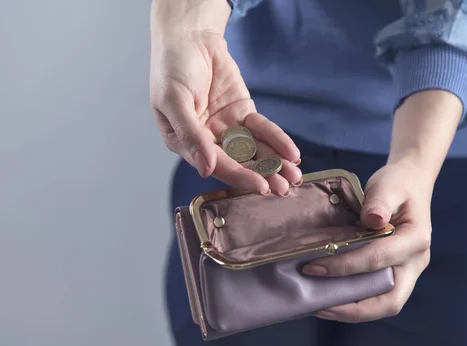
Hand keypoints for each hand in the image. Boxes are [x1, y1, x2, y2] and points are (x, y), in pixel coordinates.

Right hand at [150, 7, 300, 194]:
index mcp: (184, 143)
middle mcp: (206, 141)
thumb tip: (206, 169)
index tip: (262, 187)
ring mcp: (227, 128)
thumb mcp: (174, 100)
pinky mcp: (243, 114)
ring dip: (274, 163)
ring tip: (294, 177)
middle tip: (285, 188)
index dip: (240, 177)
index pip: (216, 165)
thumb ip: (190, 134)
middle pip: (238, 163)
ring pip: (253, 151)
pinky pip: (262, 131)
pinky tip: (292, 153)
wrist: (190, 36)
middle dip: (262, 175)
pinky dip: (277, 141)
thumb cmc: (172, 67)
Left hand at [302, 161, 433, 321]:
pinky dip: (354, 301)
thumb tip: (372, 220)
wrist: (411, 183)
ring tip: (319, 306)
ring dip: (352, 311)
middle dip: (353, 309)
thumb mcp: (389, 185)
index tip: (312, 267)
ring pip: (384, 304)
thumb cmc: (398, 184)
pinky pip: (377, 296)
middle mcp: (415, 262)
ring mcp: (408, 272)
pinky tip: (329, 297)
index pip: (377, 260)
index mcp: (416, 240)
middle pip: (389, 301)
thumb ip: (380, 201)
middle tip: (318, 306)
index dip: (344, 267)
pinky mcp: (397, 274)